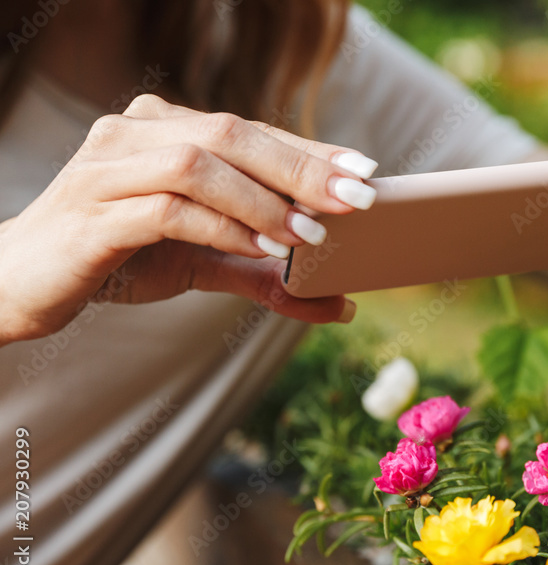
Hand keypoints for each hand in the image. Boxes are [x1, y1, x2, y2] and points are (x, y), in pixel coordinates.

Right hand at [0, 94, 380, 344]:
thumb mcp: (203, 264)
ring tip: (310, 235)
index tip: (365, 170)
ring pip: (199, 164)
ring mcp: (108, 167)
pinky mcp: (94, 212)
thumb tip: (339, 304)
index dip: (310, 149)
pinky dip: (221, 226)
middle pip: (230, 134)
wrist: (23, 282)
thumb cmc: (118, 259)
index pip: (249, 130)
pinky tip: (258, 248)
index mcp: (163, 128)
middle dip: (301, 167)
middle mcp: (134, 133)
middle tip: (357, 198)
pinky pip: (167, 208)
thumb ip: (266, 276)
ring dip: (263, 200)